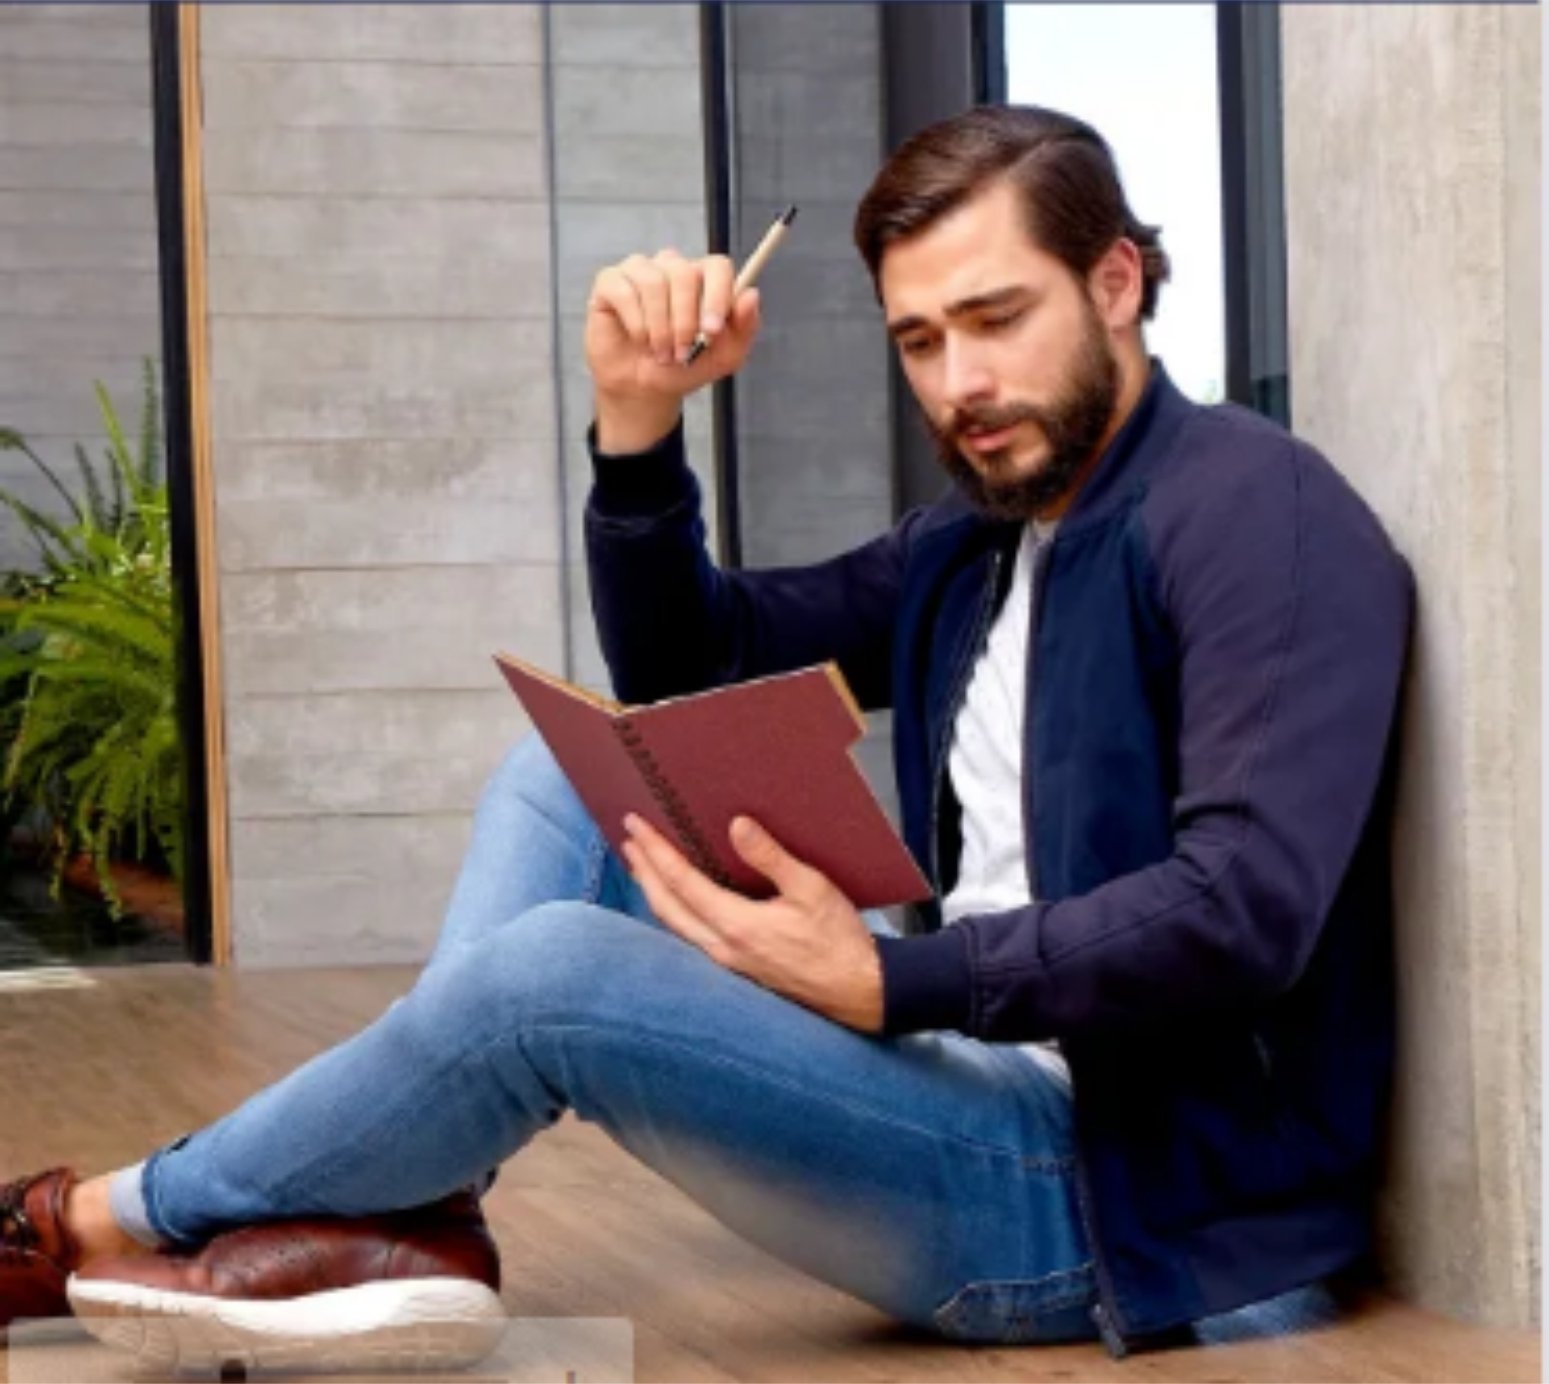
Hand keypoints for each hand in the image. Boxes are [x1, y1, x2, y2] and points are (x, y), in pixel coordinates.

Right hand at [586, 250, 762, 452]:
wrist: (643, 389)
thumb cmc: (683, 367)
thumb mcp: (724, 357)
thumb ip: (743, 328)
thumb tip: (751, 294)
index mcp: (703, 280)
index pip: (717, 266)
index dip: (718, 295)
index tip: (712, 330)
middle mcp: (672, 268)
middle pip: (684, 273)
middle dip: (685, 321)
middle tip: (682, 352)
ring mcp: (640, 271)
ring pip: (654, 282)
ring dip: (659, 327)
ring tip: (660, 352)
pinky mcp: (611, 282)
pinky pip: (625, 292)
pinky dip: (636, 324)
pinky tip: (639, 339)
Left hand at [620, 813, 884, 1033]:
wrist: (860, 990)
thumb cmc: (840, 941)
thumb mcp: (812, 888)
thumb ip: (770, 857)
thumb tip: (736, 825)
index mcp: (738, 926)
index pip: (681, 882)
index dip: (655, 851)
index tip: (636, 826)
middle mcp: (723, 948)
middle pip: (666, 906)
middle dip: (644, 871)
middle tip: (629, 839)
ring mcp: (728, 963)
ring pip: (675, 925)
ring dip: (655, 892)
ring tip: (644, 866)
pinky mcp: (738, 968)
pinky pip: (692, 936)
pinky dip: (676, 911)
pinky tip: (680, 901)